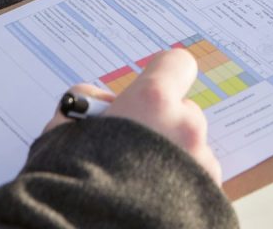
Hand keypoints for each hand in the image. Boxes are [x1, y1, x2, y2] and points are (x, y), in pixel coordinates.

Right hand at [45, 49, 221, 183]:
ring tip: (138, 189)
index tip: (147, 93)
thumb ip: (89, 107)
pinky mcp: (209, 200)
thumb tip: (104, 104)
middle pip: (184, 112)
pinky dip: (178, 193)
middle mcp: (186, 128)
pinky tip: (149, 208)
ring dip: (172, 162)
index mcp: (153, 102)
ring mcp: (203, 167)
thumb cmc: (70, 186)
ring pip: (192, 152)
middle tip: (130, 151)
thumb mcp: (62, 133)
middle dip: (161, 127)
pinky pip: (197, 186)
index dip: (161, 76)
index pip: (176, 64)